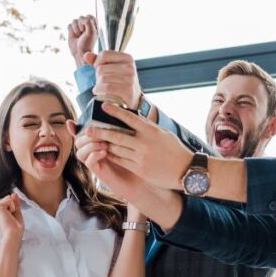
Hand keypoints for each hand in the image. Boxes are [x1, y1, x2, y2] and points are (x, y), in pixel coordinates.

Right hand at [0, 193, 24, 243]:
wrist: (13, 234)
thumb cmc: (15, 228)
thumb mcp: (16, 213)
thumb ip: (14, 203)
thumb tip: (13, 193)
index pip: (8, 202)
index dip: (13, 208)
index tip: (11, 219)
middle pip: (8, 198)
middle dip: (13, 207)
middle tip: (11, 219)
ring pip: (9, 198)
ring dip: (13, 208)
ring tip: (9, 218)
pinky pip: (9, 200)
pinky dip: (12, 207)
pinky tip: (8, 216)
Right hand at [67, 15, 96, 68]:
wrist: (80, 53)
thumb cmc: (88, 44)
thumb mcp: (91, 32)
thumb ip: (88, 22)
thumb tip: (81, 18)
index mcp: (93, 25)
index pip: (89, 16)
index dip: (87, 22)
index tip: (88, 30)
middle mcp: (86, 25)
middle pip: (80, 17)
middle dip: (81, 26)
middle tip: (83, 34)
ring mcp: (78, 27)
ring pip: (74, 21)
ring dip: (76, 29)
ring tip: (79, 36)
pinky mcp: (72, 30)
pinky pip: (69, 25)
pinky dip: (71, 31)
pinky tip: (74, 36)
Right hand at [71, 121, 146, 202]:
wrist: (141, 179)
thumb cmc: (136, 159)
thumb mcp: (128, 140)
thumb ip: (120, 128)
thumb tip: (121, 109)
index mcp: (97, 142)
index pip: (82, 133)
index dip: (74, 128)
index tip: (71, 122)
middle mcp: (93, 152)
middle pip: (78, 141)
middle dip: (84, 135)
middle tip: (96, 131)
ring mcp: (95, 162)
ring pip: (80, 152)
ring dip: (89, 145)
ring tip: (103, 143)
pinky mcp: (99, 172)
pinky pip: (89, 162)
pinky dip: (94, 155)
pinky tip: (104, 151)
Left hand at [79, 104, 193, 190]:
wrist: (186, 170)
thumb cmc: (176, 150)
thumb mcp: (164, 134)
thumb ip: (148, 127)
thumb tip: (135, 118)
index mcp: (151, 131)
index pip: (129, 118)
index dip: (115, 111)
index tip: (103, 105)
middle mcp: (144, 143)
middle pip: (117, 135)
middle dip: (100, 131)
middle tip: (88, 128)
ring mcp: (141, 157)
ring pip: (116, 149)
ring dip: (104, 144)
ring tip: (94, 141)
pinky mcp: (139, 169)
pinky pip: (121, 161)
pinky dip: (111, 156)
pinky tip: (105, 152)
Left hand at [91, 51, 140, 110]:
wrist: (132, 99)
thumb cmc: (120, 82)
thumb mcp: (112, 68)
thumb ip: (99, 61)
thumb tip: (86, 55)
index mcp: (127, 58)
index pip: (104, 55)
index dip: (97, 63)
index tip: (100, 70)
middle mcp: (130, 68)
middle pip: (101, 68)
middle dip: (98, 77)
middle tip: (102, 83)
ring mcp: (130, 80)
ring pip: (103, 79)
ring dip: (98, 86)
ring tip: (102, 89)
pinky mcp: (127, 92)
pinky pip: (108, 88)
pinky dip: (101, 91)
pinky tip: (100, 94)